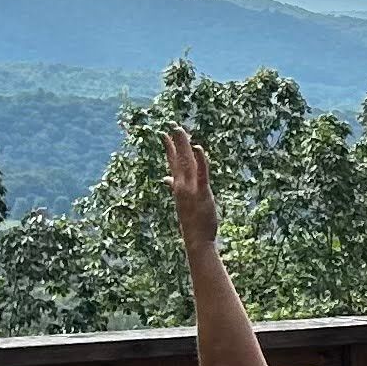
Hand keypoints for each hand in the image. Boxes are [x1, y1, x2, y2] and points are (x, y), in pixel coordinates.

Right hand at [164, 128, 219, 253]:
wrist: (196, 239)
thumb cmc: (192, 222)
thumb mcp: (182, 201)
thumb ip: (174, 186)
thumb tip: (165, 178)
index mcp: (178, 187)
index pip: (172, 164)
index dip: (169, 149)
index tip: (164, 135)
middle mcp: (181, 185)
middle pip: (178, 160)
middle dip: (176, 142)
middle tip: (173, 126)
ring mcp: (190, 189)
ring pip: (187, 163)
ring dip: (184, 146)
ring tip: (180, 131)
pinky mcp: (202, 192)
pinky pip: (201, 174)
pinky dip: (200, 161)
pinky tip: (197, 148)